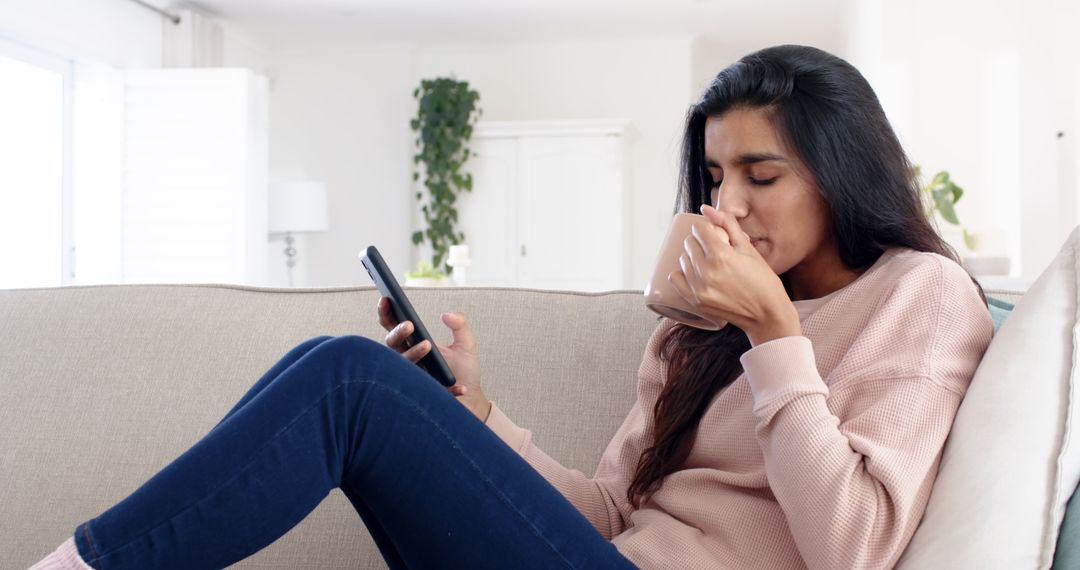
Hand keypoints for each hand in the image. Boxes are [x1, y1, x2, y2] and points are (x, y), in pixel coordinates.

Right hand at [377, 297, 489, 419]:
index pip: (394, 326)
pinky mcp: (422, 396)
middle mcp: (409, 360)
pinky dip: (445, 388)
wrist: (471, 398)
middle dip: (397, 332)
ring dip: (413, 353)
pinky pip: (423, 390)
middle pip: (391, 345)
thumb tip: (445, 315)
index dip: (386, 313)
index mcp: (414, 344)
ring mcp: (412, 377)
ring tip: (428, 345)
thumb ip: (460, 325)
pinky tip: (458, 387)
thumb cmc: (464, 371)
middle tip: (410, 324)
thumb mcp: (466, 344)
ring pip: (401, 365)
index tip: (386, 298)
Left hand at [667, 205, 799, 345]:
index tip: (714, 233)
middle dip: (700, 241)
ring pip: (683, 259)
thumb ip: (728, 225)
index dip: (707, 228)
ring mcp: (699, 288)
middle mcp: (706, 271)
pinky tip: (695, 272)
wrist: (767, 315)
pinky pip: (676, 279)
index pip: (699, 229)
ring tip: (708, 261)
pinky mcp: (695, 301)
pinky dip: (683, 272)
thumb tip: (707, 208)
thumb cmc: (763, 281)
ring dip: (692, 256)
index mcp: (721, 255)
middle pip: (689, 243)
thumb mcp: (748, 249)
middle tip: (714, 248)